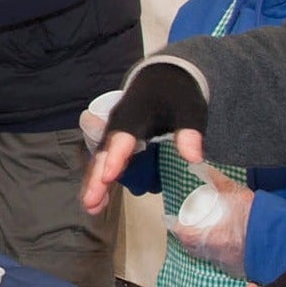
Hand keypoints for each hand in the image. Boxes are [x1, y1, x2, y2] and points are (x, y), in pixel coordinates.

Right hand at [80, 63, 209, 212]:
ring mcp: (114, 135)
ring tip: (92, 208)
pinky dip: (101, 182)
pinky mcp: (116, 144)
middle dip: (98, 176)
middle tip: (91, 201)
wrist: (164, 79)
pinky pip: (105, 164)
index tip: (109, 176)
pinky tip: (99, 204)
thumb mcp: (189, 108)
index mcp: (135, 112)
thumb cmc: (176, 94)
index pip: (124, 135)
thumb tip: (193, 158)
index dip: (116, 156)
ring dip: (95, 183)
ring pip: (101, 160)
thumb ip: (190, 130)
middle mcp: (118, 124)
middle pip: (105, 152)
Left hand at [167, 163, 252, 276]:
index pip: (182, 233)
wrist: (279, 234)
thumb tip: (196, 166)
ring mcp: (225, 263)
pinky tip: (219, 245)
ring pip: (205, 254)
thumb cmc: (254, 213)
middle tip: (185, 225)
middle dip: (186, 236)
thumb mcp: (232, 191)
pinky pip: (220, 261)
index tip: (170, 220)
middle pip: (191, 246)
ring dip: (200, 245)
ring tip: (200, 233)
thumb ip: (214, 178)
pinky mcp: (237, 268)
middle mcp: (213, 253)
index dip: (174, 225)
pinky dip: (216, 253)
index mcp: (207, 236)